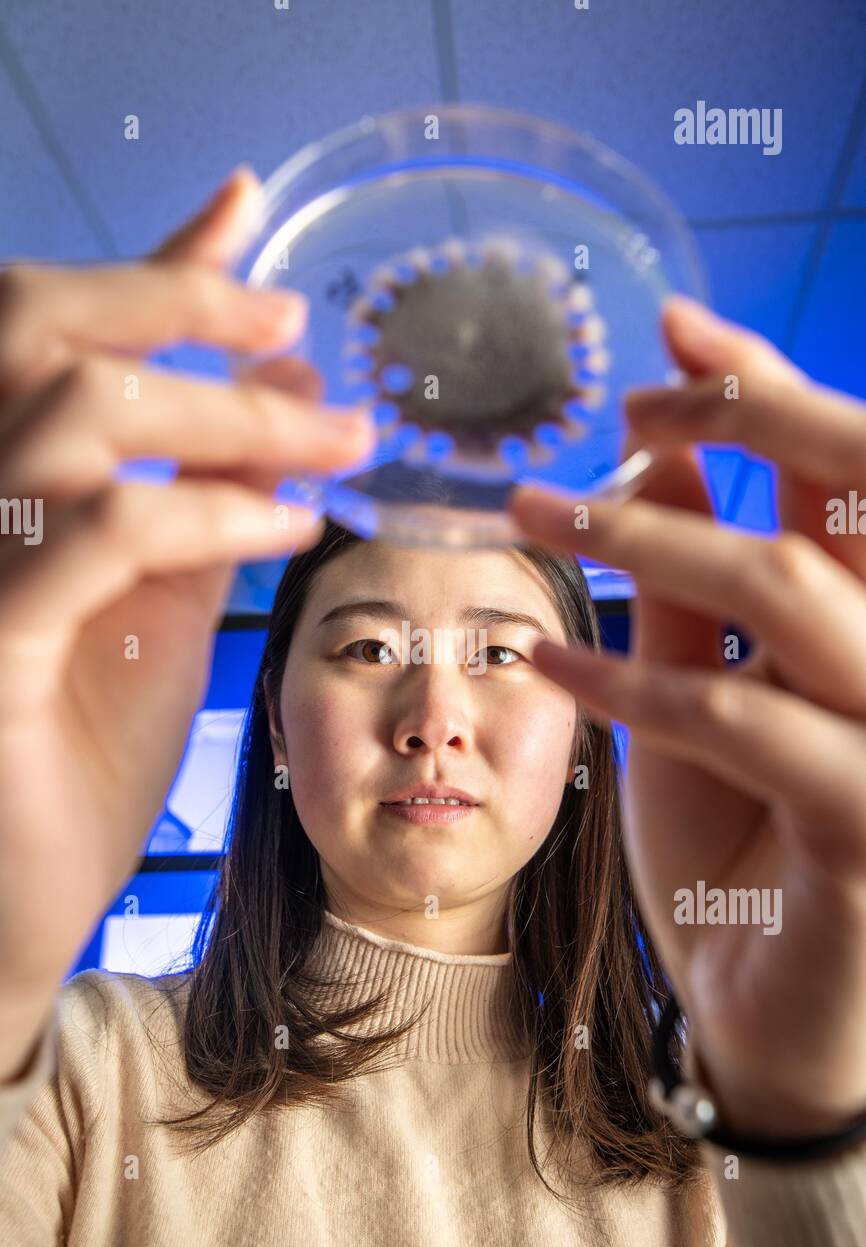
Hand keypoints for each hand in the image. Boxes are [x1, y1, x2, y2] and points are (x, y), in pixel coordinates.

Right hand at [0, 166, 373, 1003]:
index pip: (47, 329)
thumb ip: (208, 486)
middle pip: (39, 331)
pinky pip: (103, 534)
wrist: (22, 894)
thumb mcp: (161, 597)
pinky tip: (288, 528)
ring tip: (332, 441)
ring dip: (226, 416)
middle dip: (179, 308)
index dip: (145, 264)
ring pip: (74, 416)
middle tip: (299, 331)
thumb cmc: (83, 749)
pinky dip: (208, 512)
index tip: (249, 218)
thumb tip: (283, 380)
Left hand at [507, 297, 865, 1140]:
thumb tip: (671, 464)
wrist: (767, 1019)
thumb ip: (695, 594)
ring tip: (543, 510)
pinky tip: (548, 659)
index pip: (859, 477)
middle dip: (746, 421)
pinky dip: (638, 683)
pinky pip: (746, 722)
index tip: (674, 323)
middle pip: (865, 499)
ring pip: (797, 597)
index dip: (775, 389)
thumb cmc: (743, 854)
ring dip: (659, 542)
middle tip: (627, 398)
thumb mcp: (705, 701)